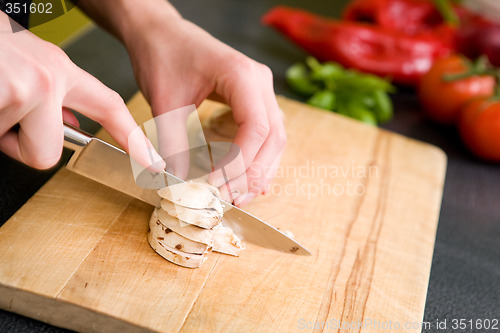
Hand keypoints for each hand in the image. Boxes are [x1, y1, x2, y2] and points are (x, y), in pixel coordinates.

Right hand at [0, 13, 162, 170]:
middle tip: (3, 119)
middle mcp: (47, 79)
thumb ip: (55, 98)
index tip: (152, 162)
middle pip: (48, 155)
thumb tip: (72, 129)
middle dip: (21, 148)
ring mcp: (22, 89)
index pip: (109, 108)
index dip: (133, 138)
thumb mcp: (29, 65)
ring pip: (13, 148)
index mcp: (59, 70)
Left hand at [122, 9, 285, 205]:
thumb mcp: (165, 102)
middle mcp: (259, 81)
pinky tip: (250, 179)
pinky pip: (266, 133)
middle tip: (231, 198)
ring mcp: (260, 90)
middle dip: (253, 172)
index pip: (255, 128)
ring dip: (259, 170)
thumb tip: (180, 183)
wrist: (161, 33)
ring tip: (239, 196)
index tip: (215, 184)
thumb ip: (173, 144)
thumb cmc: (163, 57)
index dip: (239, 162)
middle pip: (273, 137)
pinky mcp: (253, 98)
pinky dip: (259, 158)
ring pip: (275, 138)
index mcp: (241, 75)